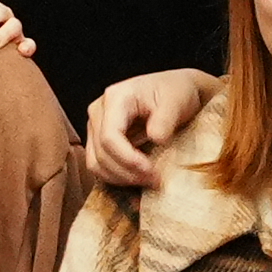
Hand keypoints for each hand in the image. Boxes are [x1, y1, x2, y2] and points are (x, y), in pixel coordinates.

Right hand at [80, 65, 212, 190]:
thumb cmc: (175, 92)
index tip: (151, 171)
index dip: (128, 159)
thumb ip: (165, 120)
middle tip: (155, 180)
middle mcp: (99, 111)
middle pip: (101, 153)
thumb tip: (156, 138)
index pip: (109, 136)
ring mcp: (96, 126)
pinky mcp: (99, 140)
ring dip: (121, 178)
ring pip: (96, 163)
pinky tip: (138, 179)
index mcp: (115, 98)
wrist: (175, 90)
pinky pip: (100, 166)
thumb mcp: (176, 102)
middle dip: (127, 172)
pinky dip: (117, 177)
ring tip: (148, 181)